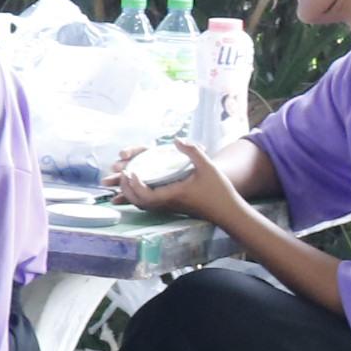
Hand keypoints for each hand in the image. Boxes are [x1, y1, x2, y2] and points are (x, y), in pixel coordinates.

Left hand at [109, 139, 240, 223]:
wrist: (227, 211)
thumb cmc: (218, 190)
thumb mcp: (208, 166)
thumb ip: (192, 151)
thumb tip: (176, 139)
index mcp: (173, 195)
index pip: (145, 195)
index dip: (133, 185)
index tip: (131, 172)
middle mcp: (167, 204)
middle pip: (138, 202)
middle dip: (126, 189)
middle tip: (124, 173)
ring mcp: (169, 207)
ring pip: (143, 205)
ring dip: (132, 193)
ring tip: (129, 178)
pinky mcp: (172, 208)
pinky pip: (150, 204)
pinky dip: (140, 196)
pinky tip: (142, 184)